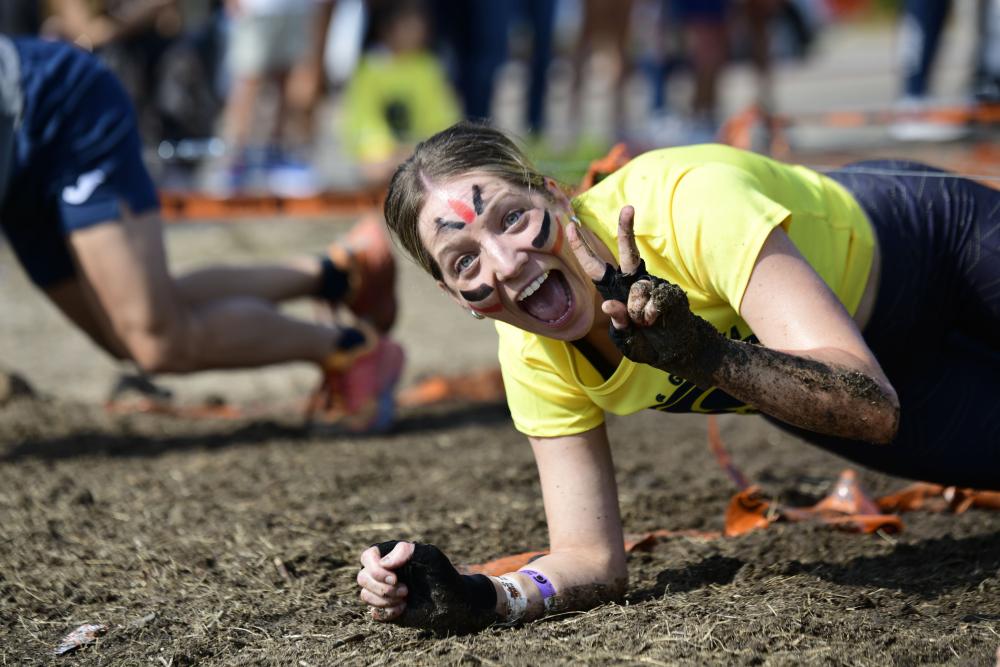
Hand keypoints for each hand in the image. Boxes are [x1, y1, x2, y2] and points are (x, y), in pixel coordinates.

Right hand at [358, 541, 496, 635]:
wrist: (455, 604)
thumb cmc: (444, 576)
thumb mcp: (433, 558)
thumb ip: (410, 551)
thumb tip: (385, 561)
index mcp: (392, 555)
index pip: (368, 556)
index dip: (375, 568)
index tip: (395, 577)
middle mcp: (384, 572)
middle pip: (363, 577)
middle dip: (381, 586)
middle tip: (405, 590)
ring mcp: (384, 591)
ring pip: (365, 595)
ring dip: (384, 599)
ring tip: (406, 598)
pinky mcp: (386, 609)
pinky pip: (373, 612)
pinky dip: (387, 612)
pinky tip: (403, 609)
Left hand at [566, 206, 721, 374]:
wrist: (677, 352)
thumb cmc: (646, 343)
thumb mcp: (625, 339)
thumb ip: (618, 323)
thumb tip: (609, 304)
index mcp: (616, 290)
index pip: (595, 268)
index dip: (583, 249)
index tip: (572, 226)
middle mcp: (634, 283)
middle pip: (628, 253)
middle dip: (626, 229)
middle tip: (628, 208)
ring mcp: (653, 285)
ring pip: (639, 289)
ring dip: (638, 312)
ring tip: (644, 325)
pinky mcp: (670, 292)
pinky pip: (656, 300)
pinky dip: (652, 315)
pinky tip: (655, 322)